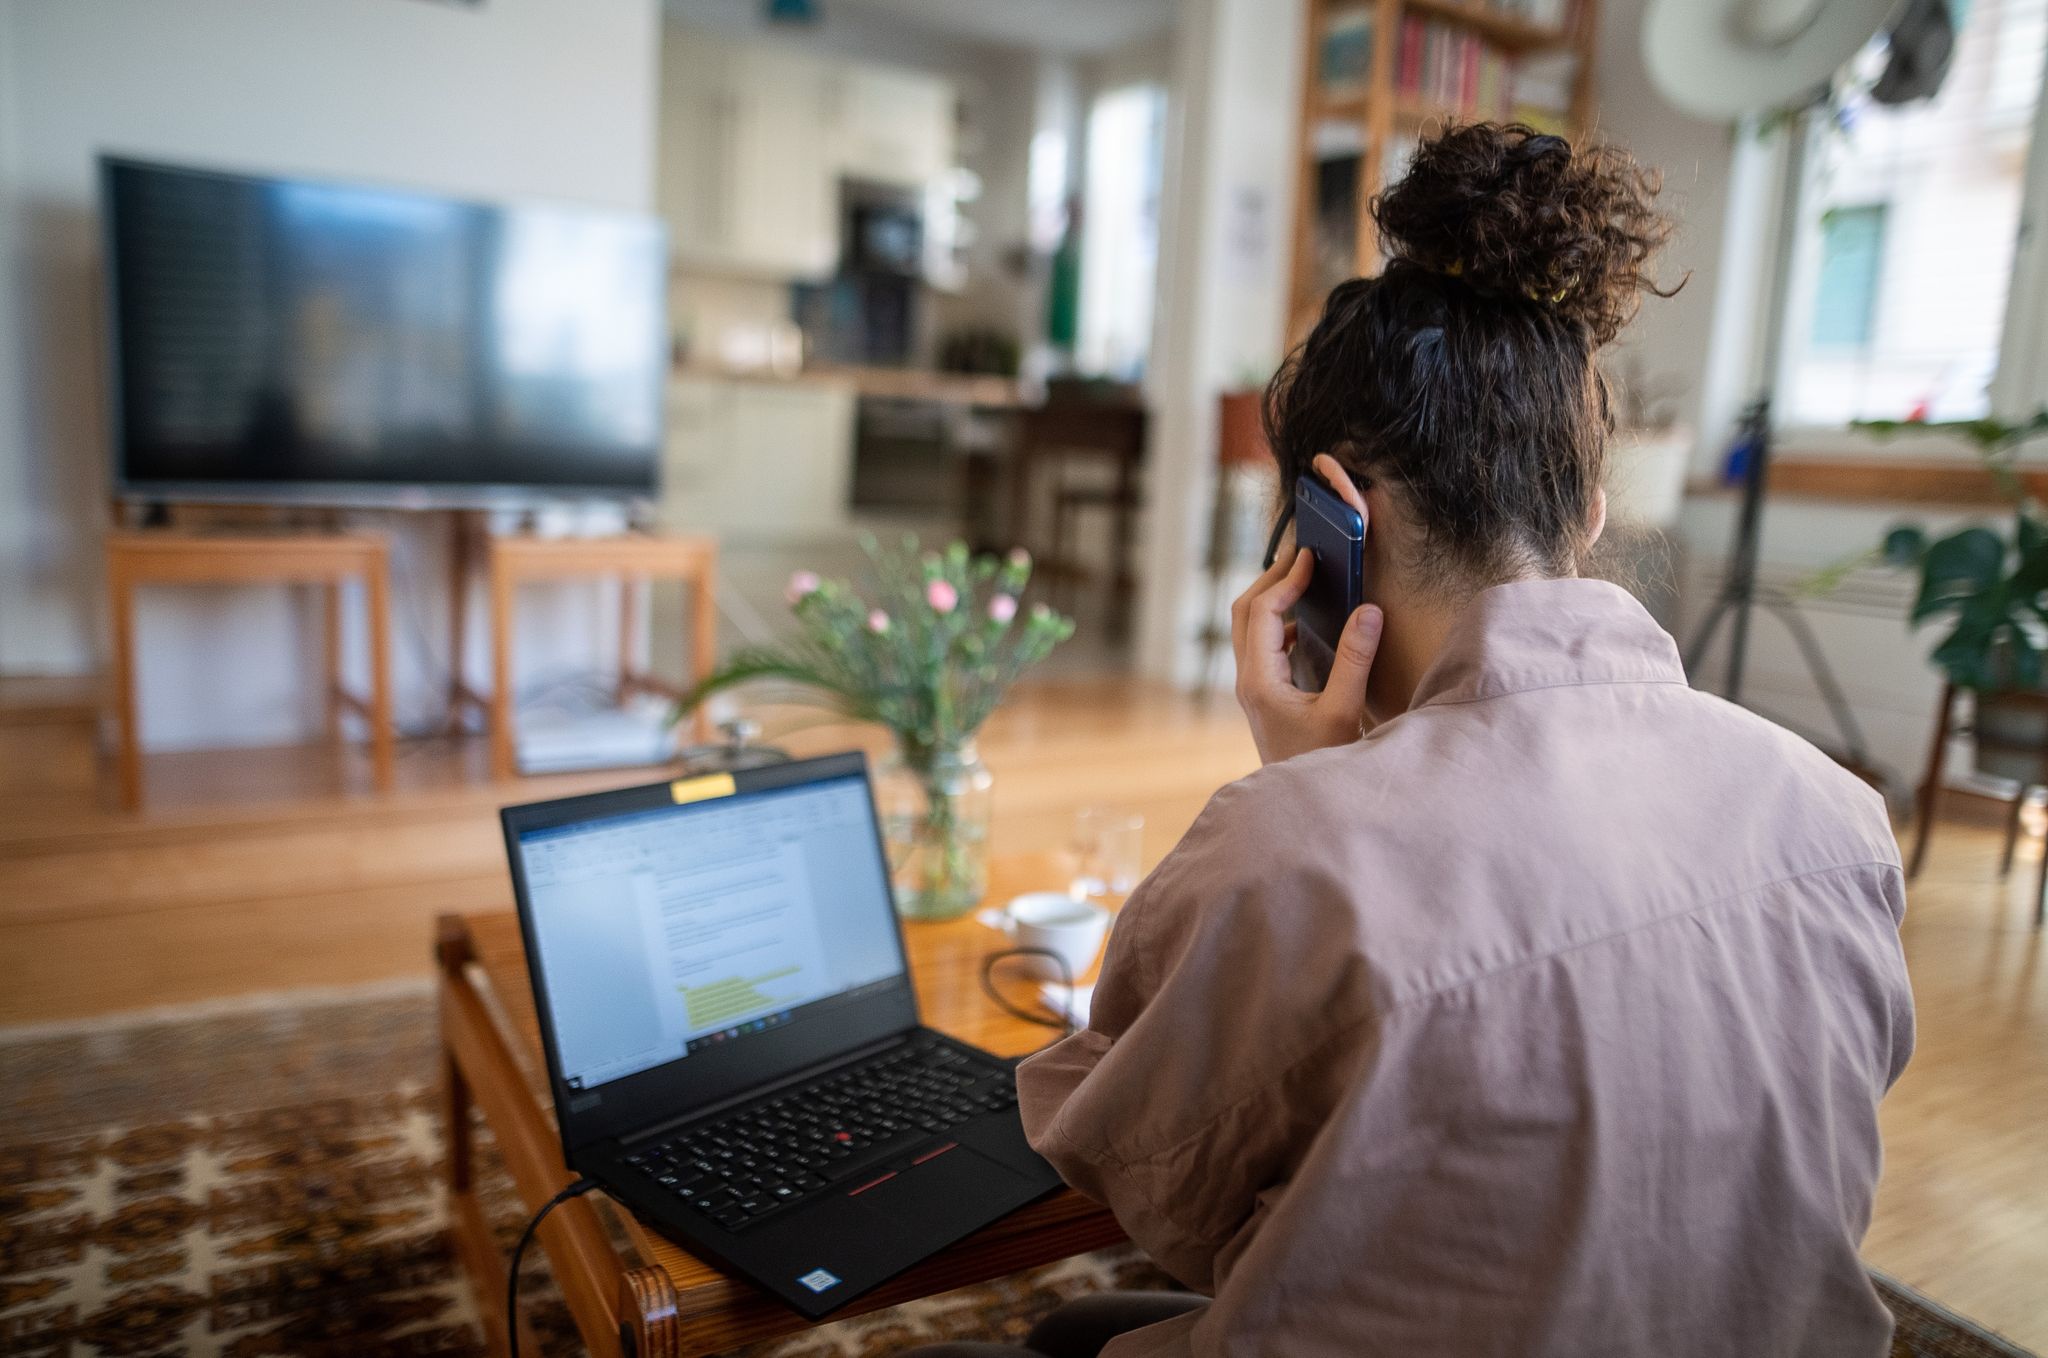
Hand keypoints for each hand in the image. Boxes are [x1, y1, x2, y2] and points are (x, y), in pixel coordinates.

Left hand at [1231, 459, 1383, 764]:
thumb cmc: (1323, 763)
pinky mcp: (1262, 695)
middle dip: (1271, 578)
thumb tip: (1369, 609)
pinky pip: (1261, 645)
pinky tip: (1307, 622)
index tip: (1312, 557)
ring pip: (1248, 627)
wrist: (1303, 808)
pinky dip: (1279, 622)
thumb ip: (1355, 659)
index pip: (1264, 612)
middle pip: (1244, 612)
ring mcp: (1252, 688)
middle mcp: (1248, 681)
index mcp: (1260, 681)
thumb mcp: (1344, 711)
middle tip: (1302, 554)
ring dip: (1272, 597)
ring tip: (1304, 577)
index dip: (1287, 580)